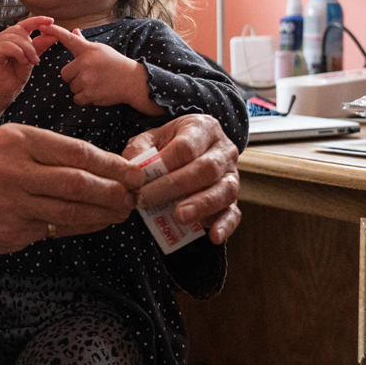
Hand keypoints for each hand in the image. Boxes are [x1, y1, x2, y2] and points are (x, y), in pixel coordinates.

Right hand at [0, 16, 59, 103]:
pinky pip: (7, 45)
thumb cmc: (15, 76)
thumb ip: (40, 45)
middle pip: (19, 30)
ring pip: (14, 37)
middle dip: (31, 44)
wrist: (4, 93)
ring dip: (26, 50)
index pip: (23, 23)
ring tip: (30, 62)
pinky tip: (23, 61)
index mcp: (10, 37)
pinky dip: (18, 53)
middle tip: (36, 59)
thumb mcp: (32, 58)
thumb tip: (54, 34)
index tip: (51, 21)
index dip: (37, 20)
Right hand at [0, 123, 144, 256]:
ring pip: (71, 210)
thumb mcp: (6, 145)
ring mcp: (12, 204)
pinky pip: (57, 229)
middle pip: (77, 183)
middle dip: (113, 190)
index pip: (75, 151)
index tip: (132, 170)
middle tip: (135, 194)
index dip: (110, 163)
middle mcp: (13, 170)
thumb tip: (99, 163)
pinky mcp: (13, 231)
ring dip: (103, 213)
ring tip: (123, 211)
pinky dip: (83, 226)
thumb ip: (46, 151)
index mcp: (16, 140)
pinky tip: (97, 223)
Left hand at [41, 24, 159, 113]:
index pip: (69, 39)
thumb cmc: (115, 63)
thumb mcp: (101, 50)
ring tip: (96, 83)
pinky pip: (77, 98)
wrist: (132, 81)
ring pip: (72, 86)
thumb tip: (74, 31)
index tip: (44, 26)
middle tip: (89, 75)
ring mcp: (87, 79)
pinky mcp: (90, 94)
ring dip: (80, 87)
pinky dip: (84, 98)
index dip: (56, 32)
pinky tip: (96, 92)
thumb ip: (84, 43)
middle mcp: (85, 63)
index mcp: (88, 50)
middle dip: (74, 76)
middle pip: (65, 73)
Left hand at [124, 115, 240, 244]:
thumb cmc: (168, 145)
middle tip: (148, 201)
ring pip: (223, 190)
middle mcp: (223, 150)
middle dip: (175, 187)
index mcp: (202, 128)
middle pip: (206, 168)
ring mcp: (232, 175)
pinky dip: (225, 225)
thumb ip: (139, 151)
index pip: (186, 147)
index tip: (141, 184)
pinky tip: (213, 236)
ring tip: (179, 217)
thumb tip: (132, 173)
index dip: (163, 166)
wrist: (192, 150)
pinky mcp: (234, 199)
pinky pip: (234, 213)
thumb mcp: (150, 139)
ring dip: (201, 205)